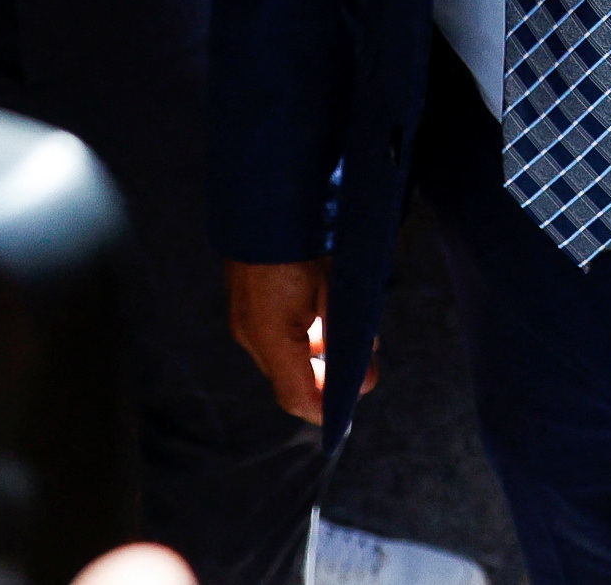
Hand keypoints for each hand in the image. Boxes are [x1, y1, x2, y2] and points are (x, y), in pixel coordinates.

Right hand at [227, 256, 374, 423]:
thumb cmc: (306, 242)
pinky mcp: (246, 303)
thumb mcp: (335, 291)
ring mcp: (245, 318)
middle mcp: (252, 334)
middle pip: (290, 380)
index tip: (350, 413)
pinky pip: (276, 334)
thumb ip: (348, 340)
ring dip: (317, 355)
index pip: (296, 397)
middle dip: (327, 381)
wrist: (267, 197)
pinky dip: (303, 335)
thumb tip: (365, 381)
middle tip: (362, 368)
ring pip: (284, 356)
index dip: (325, 412)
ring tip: (352, 337)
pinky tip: (327, 316)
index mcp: (272, 335)